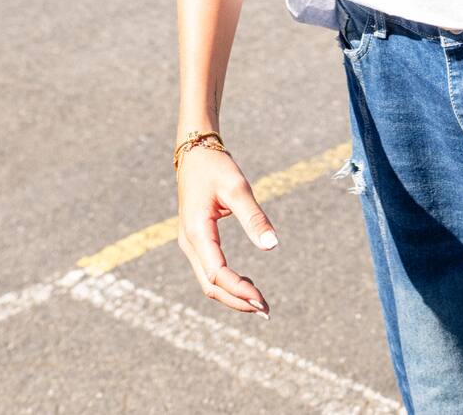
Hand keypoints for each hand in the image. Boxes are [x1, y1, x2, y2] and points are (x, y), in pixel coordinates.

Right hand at [176, 146, 277, 315]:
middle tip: (266, 311)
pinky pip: (210, 270)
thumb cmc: (216, 167)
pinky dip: (227, 283)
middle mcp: (189, 242)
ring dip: (232, 294)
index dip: (239, 290)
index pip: (217, 273)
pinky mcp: (196, 240)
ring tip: (260, 303)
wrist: (194, 152)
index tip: (262, 300)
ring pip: (208, 281)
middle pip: (210, 285)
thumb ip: (254, 217)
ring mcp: (190, 243)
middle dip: (237, 301)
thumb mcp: (238, 187)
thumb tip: (273, 246)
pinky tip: (247, 284)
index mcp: (197, 231)